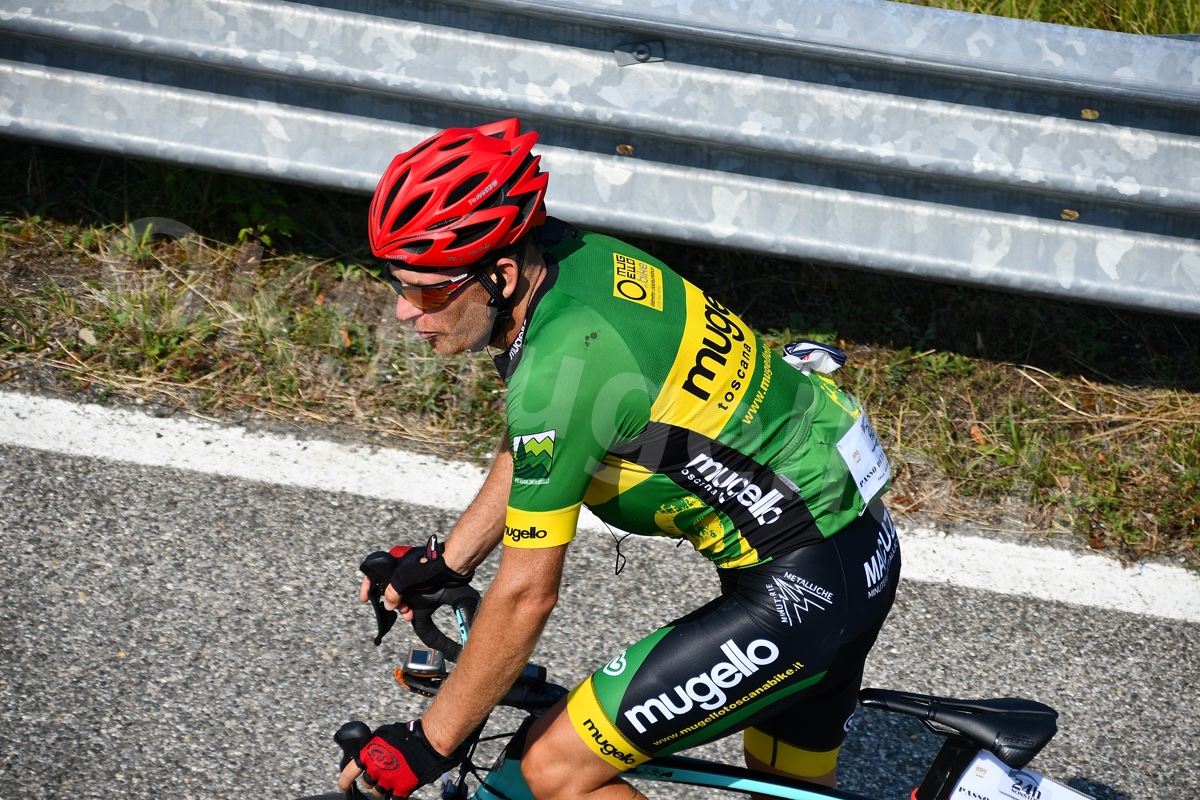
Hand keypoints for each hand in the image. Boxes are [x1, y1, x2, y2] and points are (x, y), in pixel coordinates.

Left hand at [338, 719, 456, 797]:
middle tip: (380, 773)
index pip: (349, 772)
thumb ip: (372, 747)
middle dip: (371, 780)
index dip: (344, 781)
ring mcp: (388, 781)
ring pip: (378, 792)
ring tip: (392, 777)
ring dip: (382, 787)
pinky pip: (393, 799)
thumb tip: (367, 752)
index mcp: (369, 756)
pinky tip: (398, 790)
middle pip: (366, 783)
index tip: (343, 786)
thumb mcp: (382, 735)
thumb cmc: (406, 735)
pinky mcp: (401, 789)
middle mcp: (376, 770)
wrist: (426, 743)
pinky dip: (394, 796)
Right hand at [359, 536, 472, 619]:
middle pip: (389, 587)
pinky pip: (412, 594)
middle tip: (397, 611)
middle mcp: (401, 566)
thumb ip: (391, 593)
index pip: (374, 572)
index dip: (367, 586)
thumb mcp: (403, 580)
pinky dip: (411, 603)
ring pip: (402, 593)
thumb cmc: (428, 566)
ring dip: (402, 605)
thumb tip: (388, 605)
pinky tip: (414, 612)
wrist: (453, 565)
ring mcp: (413, 573)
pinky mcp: (423, 581)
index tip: (365, 599)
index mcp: (393, 560)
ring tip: (408, 614)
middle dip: (391, 602)